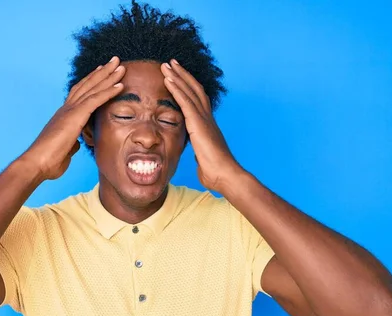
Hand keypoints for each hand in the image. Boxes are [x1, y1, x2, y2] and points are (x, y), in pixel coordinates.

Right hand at [24, 57, 125, 179]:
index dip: (92, 82)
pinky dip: (108, 91)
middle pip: (87, 85)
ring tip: (120, 65)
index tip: (102, 72)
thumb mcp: (65, 149)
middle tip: (114, 60)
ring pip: (92, 88)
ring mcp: (70, 111)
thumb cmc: (49, 161)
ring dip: (108, 76)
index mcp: (64, 116)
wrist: (37, 163)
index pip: (80, 94)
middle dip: (102, 72)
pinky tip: (120, 85)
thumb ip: (72, 142)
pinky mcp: (75, 116)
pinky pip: (95, 100)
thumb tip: (76, 142)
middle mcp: (66, 109)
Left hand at [161, 60, 241, 191]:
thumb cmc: (216, 173)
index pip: (197, 101)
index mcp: (208, 126)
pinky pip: (185, 101)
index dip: (188, 88)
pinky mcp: (199, 124)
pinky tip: (168, 78)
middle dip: (183, 75)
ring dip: (177, 76)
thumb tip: (198, 157)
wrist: (225, 176)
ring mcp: (204, 119)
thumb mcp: (204, 159)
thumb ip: (200, 154)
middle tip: (171, 63)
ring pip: (190, 91)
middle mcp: (208, 118)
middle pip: (195, 90)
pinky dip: (176, 88)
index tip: (179, 78)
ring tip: (166, 64)